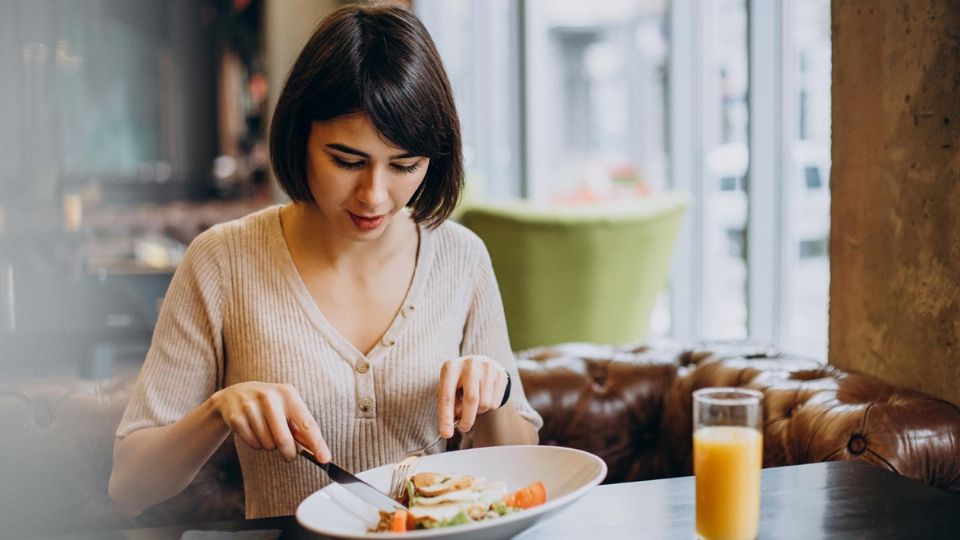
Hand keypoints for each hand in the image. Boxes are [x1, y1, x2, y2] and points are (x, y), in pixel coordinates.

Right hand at [210, 381, 329, 462]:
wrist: (235, 395)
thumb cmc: (269, 405)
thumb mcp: (286, 407)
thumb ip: (300, 426)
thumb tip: (315, 450)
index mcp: (288, 393)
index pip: (306, 423)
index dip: (317, 443)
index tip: (325, 459)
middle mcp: (269, 397)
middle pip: (284, 439)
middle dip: (289, 453)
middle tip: (289, 455)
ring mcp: (250, 406)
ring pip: (268, 444)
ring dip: (271, 446)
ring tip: (267, 432)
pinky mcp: (236, 418)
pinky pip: (253, 444)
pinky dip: (257, 444)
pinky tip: (254, 430)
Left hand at [436, 356, 507, 437]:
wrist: (480, 363)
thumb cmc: (459, 380)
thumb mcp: (448, 388)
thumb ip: (449, 404)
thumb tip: (454, 420)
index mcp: (451, 367)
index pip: (447, 396)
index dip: (445, 417)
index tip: (446, 434)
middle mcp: (469, 365)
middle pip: (471, 400)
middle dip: (467, 419)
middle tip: (463, 427)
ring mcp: (487, 368)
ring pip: (485, 403)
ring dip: (478, 411)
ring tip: (474, 404)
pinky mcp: (500, 374)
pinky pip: (495, 403)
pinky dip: (488, 407)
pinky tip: (484, 397)